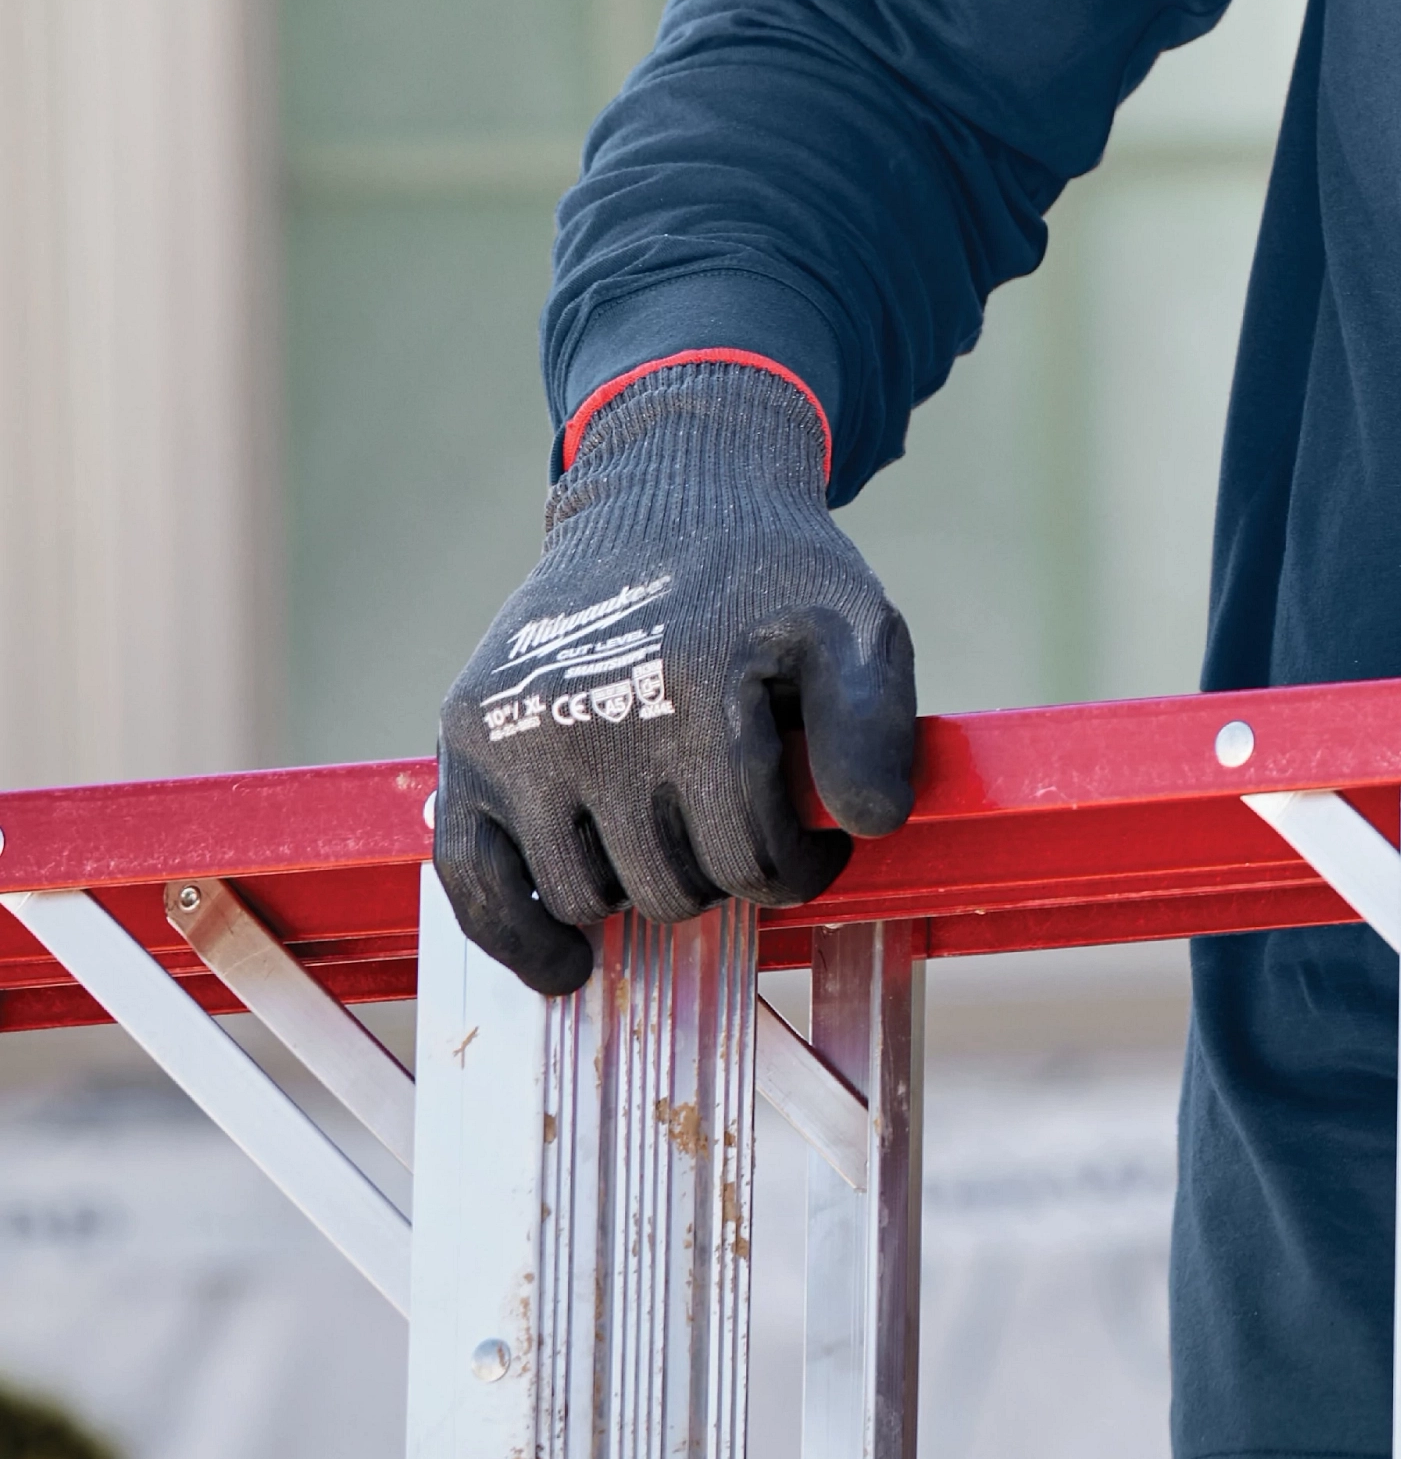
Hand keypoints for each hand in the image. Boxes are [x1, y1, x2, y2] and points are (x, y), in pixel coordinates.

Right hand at [435, 360, 916, 993]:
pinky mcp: (466, 739)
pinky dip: (515, 939)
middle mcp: (593, 712)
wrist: (670, 493)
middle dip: (724, 872)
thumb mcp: (856, 623)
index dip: (801, 865)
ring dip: (640, 888)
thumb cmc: (772, 575)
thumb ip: (875, 723)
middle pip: (671, 885)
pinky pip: (472, 879)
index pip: (754, 855)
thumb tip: (865, 825)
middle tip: (746, 827)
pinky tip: (568, 966)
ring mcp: (518, 730)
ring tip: (679, 832)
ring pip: (585, 896)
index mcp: (695, 685)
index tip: (817, 840)